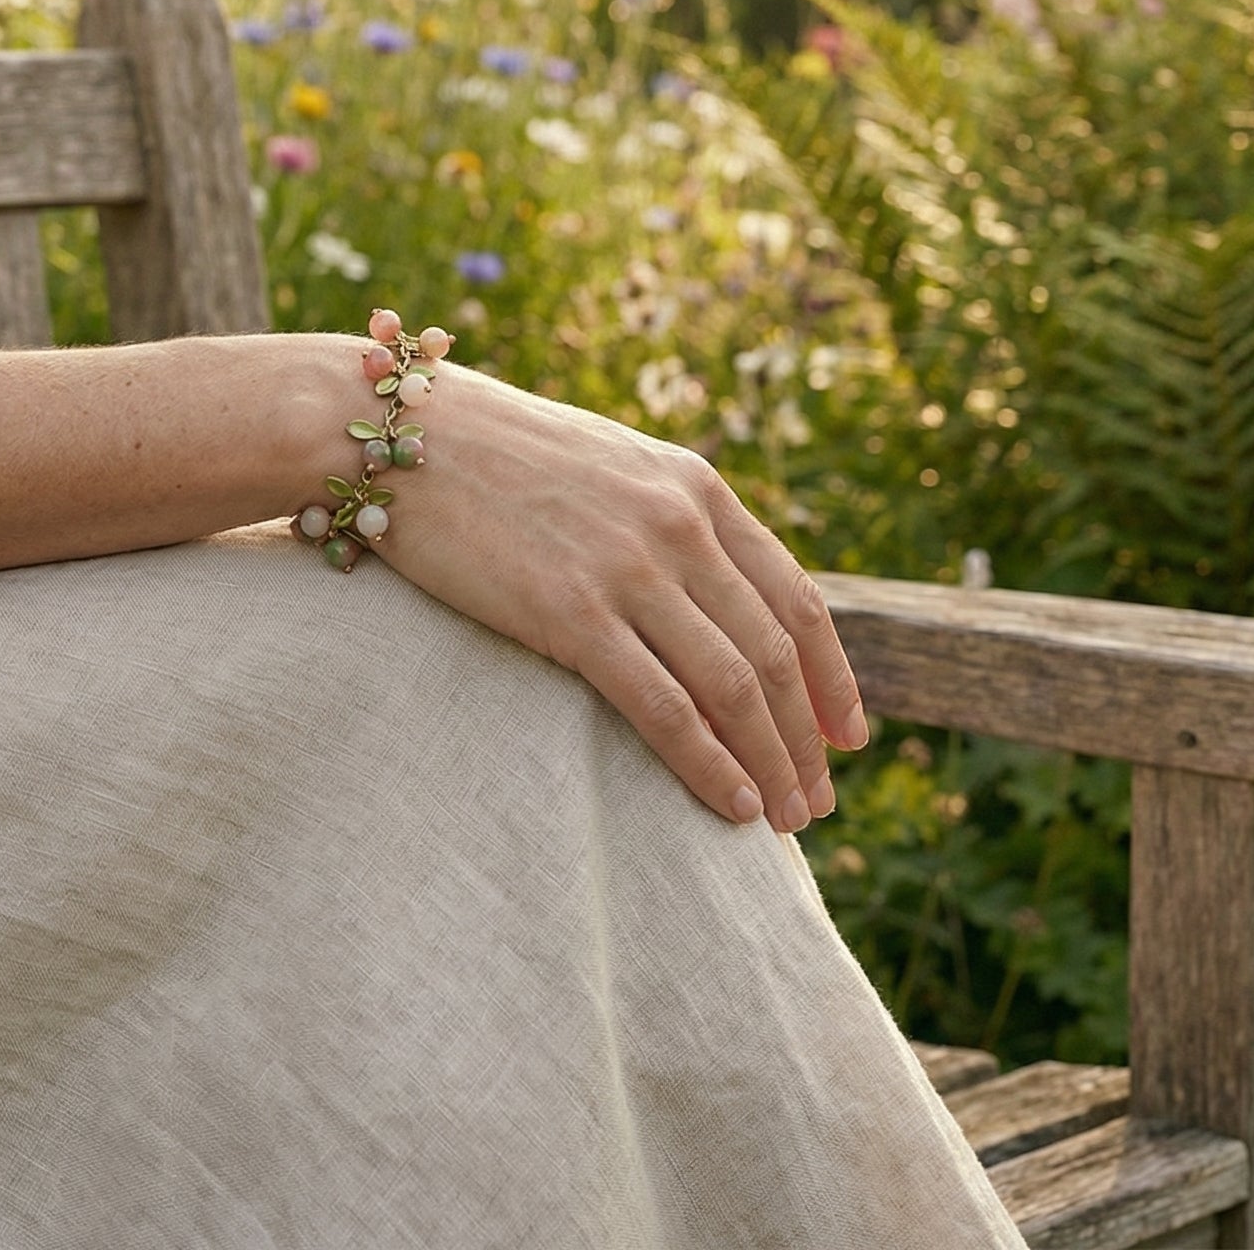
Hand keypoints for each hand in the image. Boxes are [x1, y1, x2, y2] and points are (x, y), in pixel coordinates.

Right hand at [369, 360, 868, 829]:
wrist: (403, 432)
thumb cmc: (495, 453)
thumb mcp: (610, 466)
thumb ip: (666, 518)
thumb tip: (706, 593)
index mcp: (696, 485)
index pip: (796, 596)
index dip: (833, 676)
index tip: (849, 736)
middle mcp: (679, 523)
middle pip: (775, 652)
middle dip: (807, 738)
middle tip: (817, 802)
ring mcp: (629, 567)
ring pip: (734, 686)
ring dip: (770, 763)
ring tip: (784, 821)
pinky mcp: (571, 612)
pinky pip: (664, 705)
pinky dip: (707, 764)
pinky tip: (729, 807)